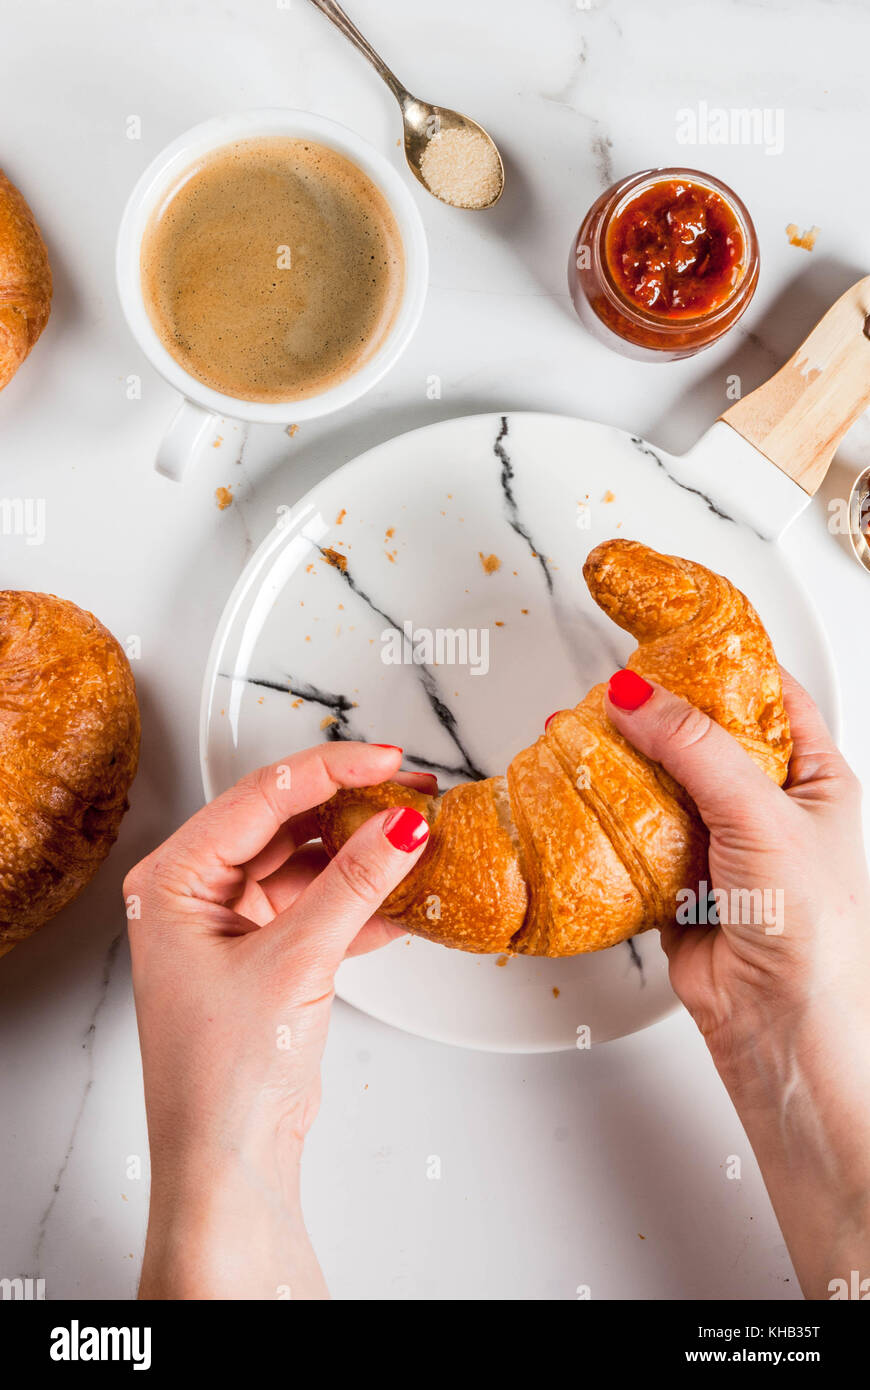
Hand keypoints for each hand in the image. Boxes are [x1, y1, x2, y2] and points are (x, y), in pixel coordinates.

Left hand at [125, 742, 430, 1299]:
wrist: (229, 1164)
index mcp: (174, 880)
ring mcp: (233, 924)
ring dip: (365, 856)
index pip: (260, 798)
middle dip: (354, 808)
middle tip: (413, 790)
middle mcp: (197, 894)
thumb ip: (354, 884)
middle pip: (286, 823)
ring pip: (310, 863)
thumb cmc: (221, 1078)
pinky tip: (406, 894)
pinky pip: (322, 905)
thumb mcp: (295, 962)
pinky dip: (364, 902)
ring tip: (420, 837)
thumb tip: (400, 825)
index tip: (386, 761)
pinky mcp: (268, 954)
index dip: (331, 771)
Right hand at [606, 666, 869, 1297]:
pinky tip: (579, 793)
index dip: (722, 658)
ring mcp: (721, 844)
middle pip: (705, 736)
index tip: (671, 627)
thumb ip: (697, 750)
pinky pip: (635, 834)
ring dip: (626, 765)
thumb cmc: (811, 929)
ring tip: (581, 731)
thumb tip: (636, 695)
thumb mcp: (765, 816)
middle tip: (612, 684)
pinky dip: (607, 817)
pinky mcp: (677, 882)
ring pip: (663, 784)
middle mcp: (769, 807)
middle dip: (658, 712)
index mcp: (816, 779)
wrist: (781, 1030)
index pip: (769, 694)